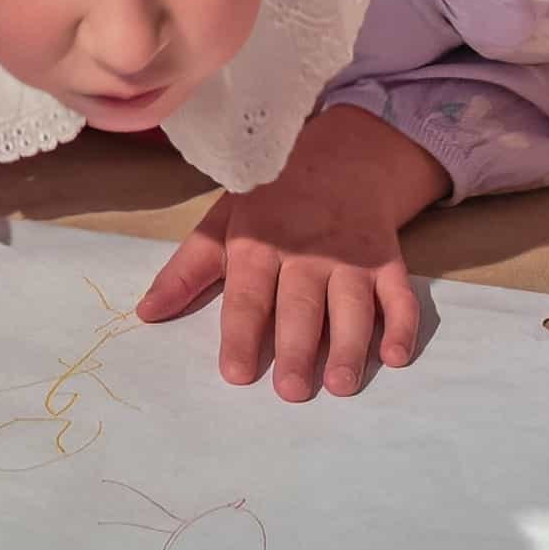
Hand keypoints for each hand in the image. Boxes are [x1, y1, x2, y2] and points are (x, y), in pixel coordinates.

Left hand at [134, 111, 435, 401]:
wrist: (341, 158)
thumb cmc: (272, 202)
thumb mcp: (222, 224)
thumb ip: (186, 271)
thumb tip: (146, 313)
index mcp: (259, 244)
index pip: (248, 296)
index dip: (241, 334)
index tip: (235, 373)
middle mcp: (306, 252)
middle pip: (301, 306)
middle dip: (296, 348)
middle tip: (291, 391)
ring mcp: (352, 258)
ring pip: (352, 306)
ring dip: (349, 345)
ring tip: (340, 384)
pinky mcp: (389, 262)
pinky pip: (400, 295)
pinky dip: (402, 325)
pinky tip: (396, 355)